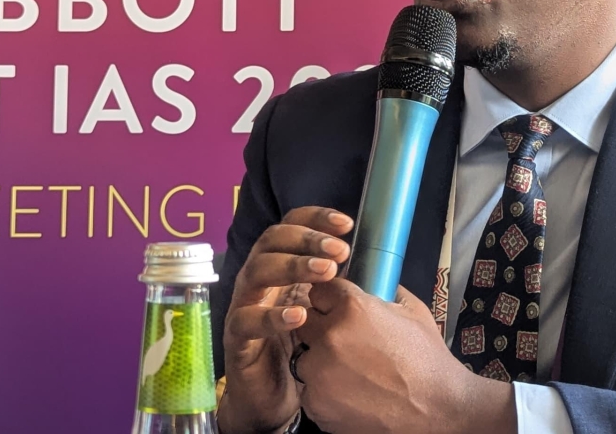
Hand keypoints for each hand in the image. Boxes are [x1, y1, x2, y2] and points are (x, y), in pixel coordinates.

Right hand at [219, 207, 353, 433]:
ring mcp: (245, 304)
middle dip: (307, 239)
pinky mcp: (237, 337)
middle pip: (272, 240)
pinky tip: (298, 316)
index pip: (291, 226)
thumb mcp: (325, 310)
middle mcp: (261, 279)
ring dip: (292, 266)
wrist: (272, 397)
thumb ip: (341, 287)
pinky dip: (272, 315)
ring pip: (257, 271)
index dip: (315, 219)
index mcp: (282, 266)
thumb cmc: (301, 347)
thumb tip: (379, 268)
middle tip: (339, 251)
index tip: (346, 224)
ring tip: (326, 272)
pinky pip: (247, 320)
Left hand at [293, 280, 516, 433]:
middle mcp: (330, 337)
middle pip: (306, 322)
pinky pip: (311, 390)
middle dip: (322, 328)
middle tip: (346, 342)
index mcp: (353, 308)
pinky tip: (352, 393)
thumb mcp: (414, 313)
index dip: (331, 300)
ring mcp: (319, 373)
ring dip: (321, 362)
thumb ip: (387, 292)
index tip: (338, 308)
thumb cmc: (428, 361)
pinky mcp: (316, 404)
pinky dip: (325, 392)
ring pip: (305, 358)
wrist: (437, 409)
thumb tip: (376, 282)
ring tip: (352, 372)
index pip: (320, 290)